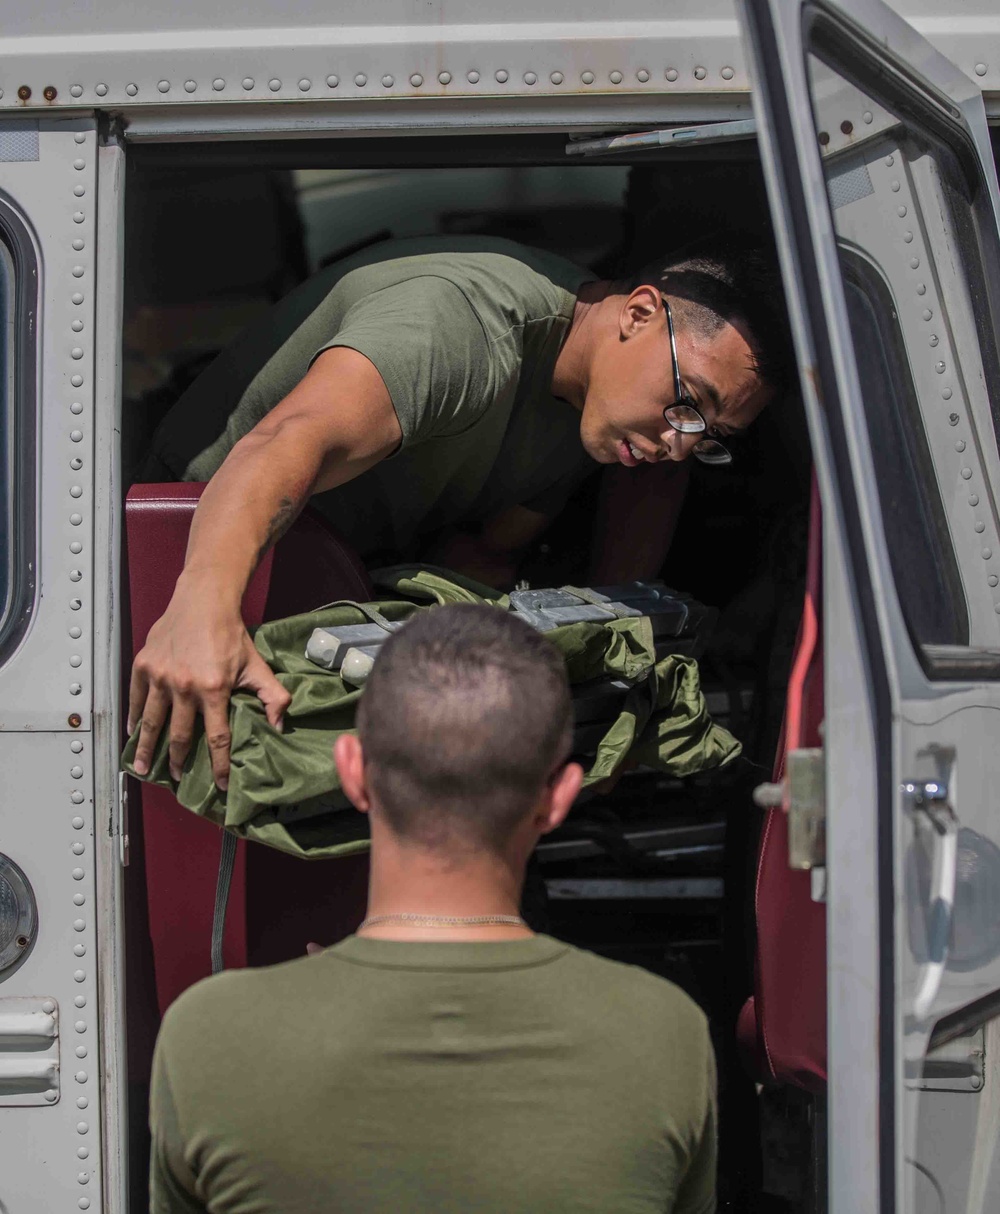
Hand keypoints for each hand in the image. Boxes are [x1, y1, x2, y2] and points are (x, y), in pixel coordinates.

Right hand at [127, 576, 291, 789]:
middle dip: (177, 761)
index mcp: (213, 689)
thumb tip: (280, 726)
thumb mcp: (257, 666)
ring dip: (146, 747)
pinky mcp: (143, 665)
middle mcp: (183, 686)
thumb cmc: (231, 635)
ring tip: (141, 768)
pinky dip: (132, 718)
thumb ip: (273, 697)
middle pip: (179, 735)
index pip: (216, 737)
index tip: (220, 784)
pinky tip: (131, 733)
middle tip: (176, 779)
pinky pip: (134, 698)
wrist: (203, 601)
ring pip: (150, 721)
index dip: (218, 764)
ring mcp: (160, 676)